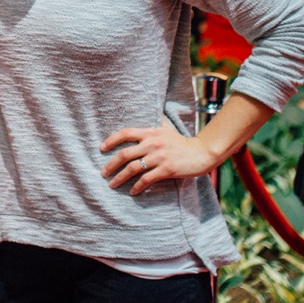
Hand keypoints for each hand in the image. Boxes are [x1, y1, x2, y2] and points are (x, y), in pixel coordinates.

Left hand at [99, 119, 217, 195]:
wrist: (201, 153)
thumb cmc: (182, 141)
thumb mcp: (166, 128)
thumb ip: (155, 122)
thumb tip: (150, 111)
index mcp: (150, 132)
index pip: (125, 133)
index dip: (111, 140)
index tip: (101, 148)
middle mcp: (152, 143)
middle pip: (124, 154)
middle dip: (111, 164)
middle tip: (103, 172)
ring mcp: (159, 157)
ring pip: (133, 168)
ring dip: (120, 178)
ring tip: (112, 184)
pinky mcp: (166, 170)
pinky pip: (146, 179)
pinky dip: (137, 187)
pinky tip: (132, 192)